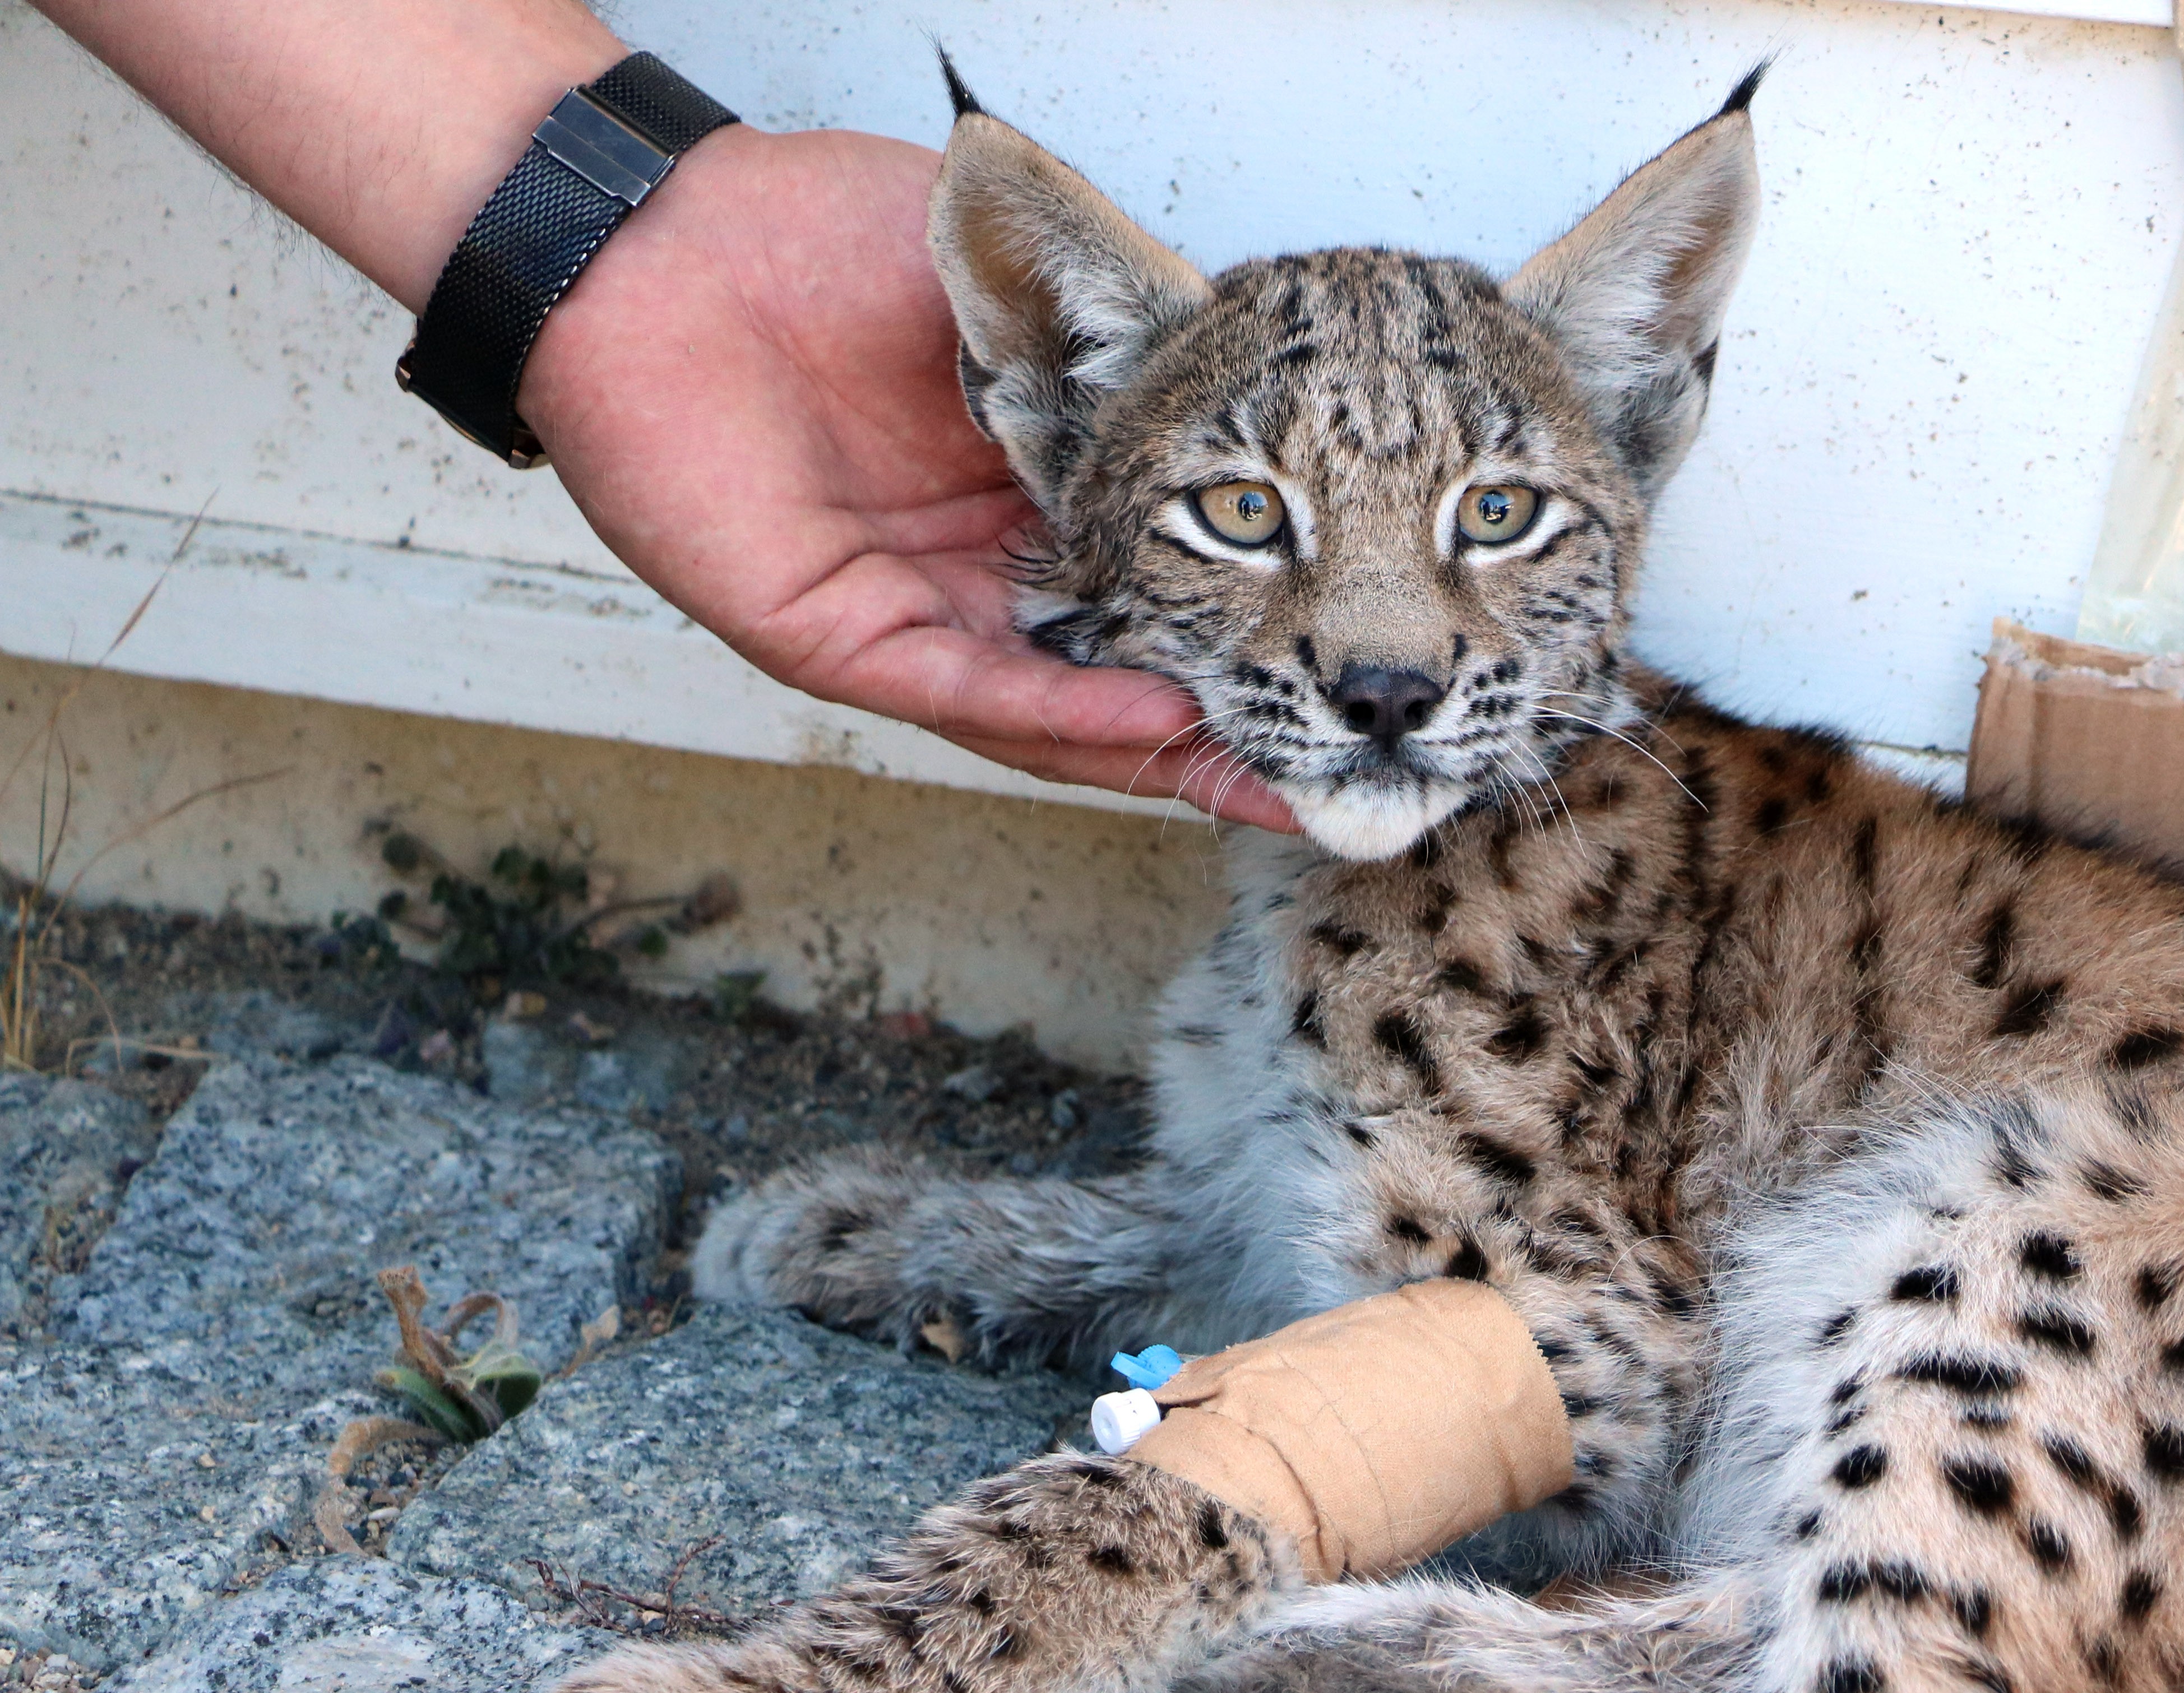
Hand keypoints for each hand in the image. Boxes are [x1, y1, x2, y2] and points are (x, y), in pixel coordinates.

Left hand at [520, 126, 1292, 826]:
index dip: (1253, 622)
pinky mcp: (837, 641)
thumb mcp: (1017, 279)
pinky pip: (971, 691)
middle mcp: (975, 566)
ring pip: (1057, 715)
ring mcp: (910, 612)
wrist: (652, 239)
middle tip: (1341, 761)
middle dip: (1232, 727)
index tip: (1341, 642)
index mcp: (1023, 487)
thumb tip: (1244, 363)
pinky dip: (1062, 714)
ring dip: (1169, 753)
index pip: (1161, 582)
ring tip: (1274, 780)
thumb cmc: (805, 232)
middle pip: (1125, 674)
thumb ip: (1120, 335)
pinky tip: (1151, 721)